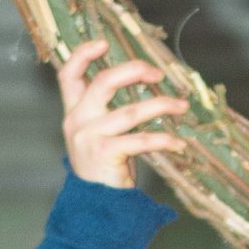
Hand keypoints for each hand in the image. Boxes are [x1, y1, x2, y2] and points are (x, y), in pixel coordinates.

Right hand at [59, 39, 185, 189]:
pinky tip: (178, 143)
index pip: (68, 75)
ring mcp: (90, 138)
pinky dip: (164, 140)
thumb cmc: (103, 166)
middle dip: (134, 71)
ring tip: (181, 105)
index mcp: (73, 112)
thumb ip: (106, 110)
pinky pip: (141, 140)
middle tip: (157, 74)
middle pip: (103, 82)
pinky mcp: (106, 154)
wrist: (95, 205)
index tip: (104, 43)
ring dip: (161, 105)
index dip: (83, 55)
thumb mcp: (96, 133)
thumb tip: (141, 81)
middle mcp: (78, 121)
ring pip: (131, 111)